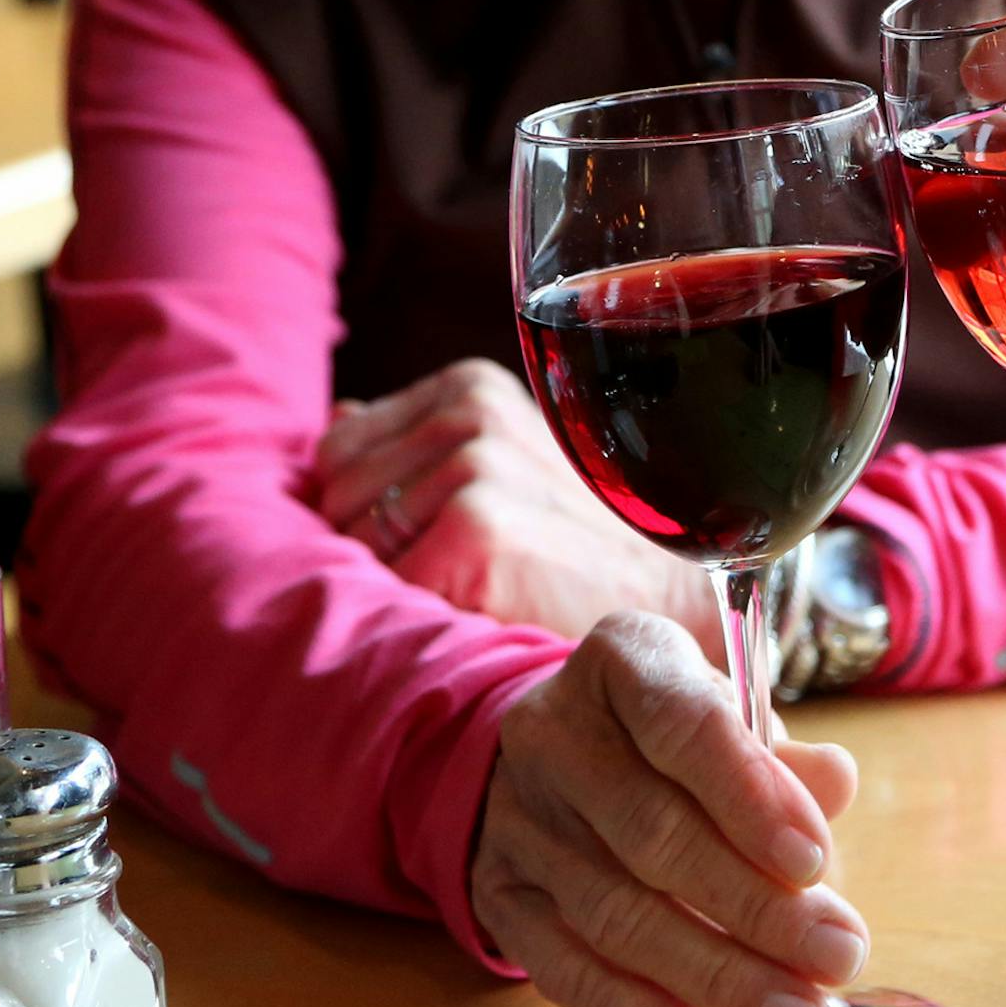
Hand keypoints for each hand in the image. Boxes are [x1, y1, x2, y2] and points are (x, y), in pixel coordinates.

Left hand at [314, 358, 720, 657]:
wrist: (669, 603)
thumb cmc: (582, 548)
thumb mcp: (508, 467)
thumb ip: (419, 439)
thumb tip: (338, 412)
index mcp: (472, 389)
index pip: (339, 448)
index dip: (368, 507)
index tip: (433, 537)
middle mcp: (472, 413)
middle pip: (335, 495)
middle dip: (377, 545)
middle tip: (458, 573)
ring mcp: (476, 466)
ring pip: (352, 544)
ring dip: (398, 584)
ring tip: (473, 590)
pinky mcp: (476, 529)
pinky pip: (386, 588)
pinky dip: (421, 617)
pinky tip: (480, 614)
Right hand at [473, 611, 866, 1006]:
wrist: (552, 750)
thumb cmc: (669, 732)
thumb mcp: (729, 714)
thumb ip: (780, 757)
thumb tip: (833, 783)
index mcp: (623, 661)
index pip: (683, 726)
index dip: (751, 797)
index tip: (814, 863)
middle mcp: (555, 733)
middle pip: (655, 834)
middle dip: (755, 908)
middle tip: (834, 958)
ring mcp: (518, 818)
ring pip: (615, 910)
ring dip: (712, 972)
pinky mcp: (499, 893)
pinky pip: (560, 963)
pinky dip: (631, 1005)